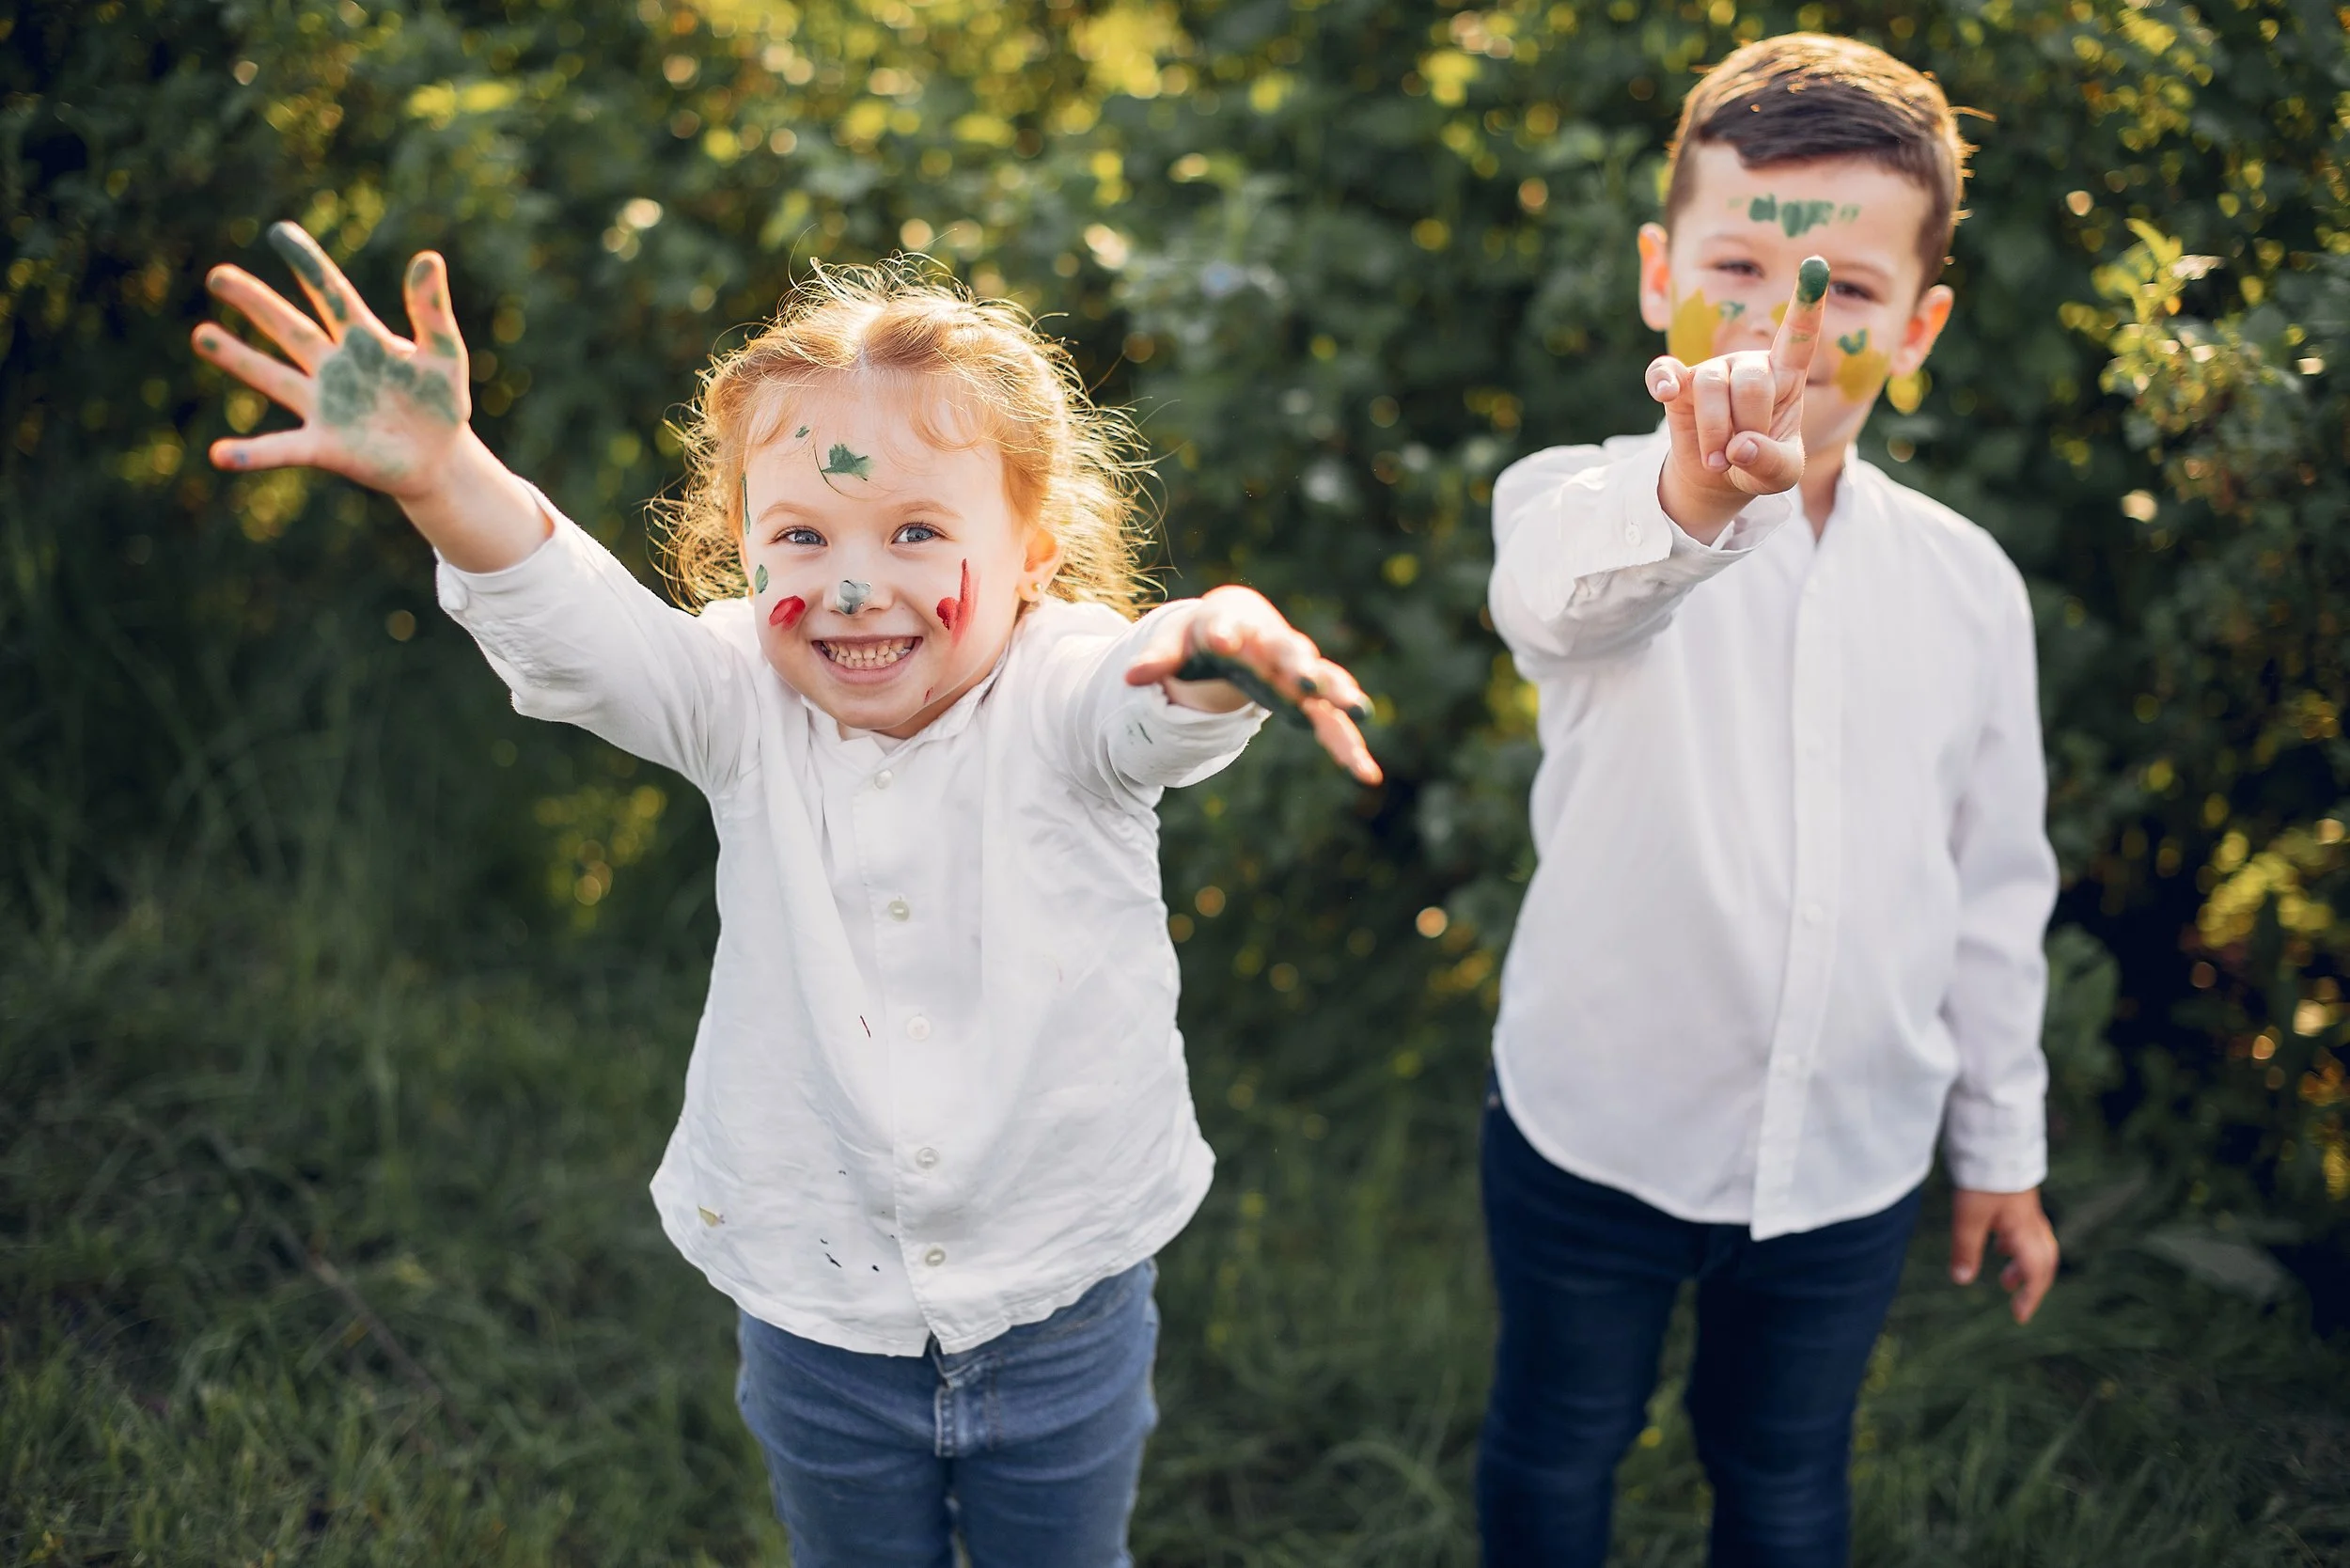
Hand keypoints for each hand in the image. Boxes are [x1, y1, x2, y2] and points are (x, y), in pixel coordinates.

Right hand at [192, 221, 471, 500]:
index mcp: (364, 340)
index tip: (280, 232)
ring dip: (239, 359)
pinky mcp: (324, 446)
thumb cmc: (441, 403)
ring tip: (202, 336)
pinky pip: (281, 449)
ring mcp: (325, 406)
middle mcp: (334, 367)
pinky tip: (221, 455)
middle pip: (290, 328)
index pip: (331, 294)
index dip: (308, 264)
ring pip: (273, 377)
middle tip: (218, 276)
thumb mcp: (445, 353)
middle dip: (256, 303)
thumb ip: (432, 311)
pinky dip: (253, 453)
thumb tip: (429, 258)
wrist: (441, 460)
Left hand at [1123, 585, 1382, 785]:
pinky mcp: (1310, 699)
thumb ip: (1159, 656)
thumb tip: (1131, 676)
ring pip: (1324, 683)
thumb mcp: (1178, 641)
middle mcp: (1273, 647)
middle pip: (1289, 652)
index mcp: (1235, 628)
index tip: (1222, 641)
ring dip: (1339, 696)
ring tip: (1359, 712)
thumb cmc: (1206, 633)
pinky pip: (1333, 722)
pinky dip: (1349, 745)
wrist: (1242, 622)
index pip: (1225, 629)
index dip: (1222, 636)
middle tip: (1304, 681)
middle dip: (1298, 666)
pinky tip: (1367, 774)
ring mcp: (1297, 673)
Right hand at [1649, 256, 1829, 538]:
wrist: (1716, 477)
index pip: (1799, 336)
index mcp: (1786, 374)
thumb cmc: (1758, 464)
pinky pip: (1665, 372)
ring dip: (1716, 433)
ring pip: (1714, 387)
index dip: (1807, 304)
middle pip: (1752, 381)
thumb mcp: (1782, 474)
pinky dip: (1664, 380)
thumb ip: (1771, 462)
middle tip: (1741, 455)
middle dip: (1749, 426)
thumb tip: (1739, 447)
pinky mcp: (1677, 384)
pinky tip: (1667, 392)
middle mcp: (1748, 363)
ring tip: (1718, 461)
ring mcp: (1711, 370)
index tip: (1815, 265)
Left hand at [1949, 1186, 2059, 1324]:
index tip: (2019, 1317)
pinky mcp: (2018, 1199)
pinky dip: (2016, 1245)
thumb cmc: (1983, 1178)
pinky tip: (1998, 1244)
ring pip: (2035, 1245)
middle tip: (2017, 1301)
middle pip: (2044, 1261)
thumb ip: (1965, 1249)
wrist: (1993, 1140)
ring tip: (2006, 1279)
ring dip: (2023, 1265)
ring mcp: (2027, 1210)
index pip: (2037, 1273)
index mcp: (2025, 1231)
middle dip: (2033, 1284)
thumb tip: (1962, 1280)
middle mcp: (2032, 1222)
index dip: (2031, 1297)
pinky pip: (2026, 1230)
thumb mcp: (1968, 1216)